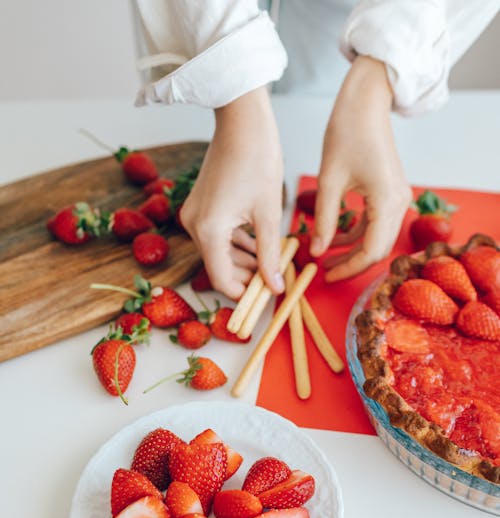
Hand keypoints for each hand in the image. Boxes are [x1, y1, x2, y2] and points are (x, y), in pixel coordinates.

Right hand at [181, 87, 283, 298]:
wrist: (241, 119)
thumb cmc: (258, 159)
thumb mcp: (269, 214)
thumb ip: (270, 256)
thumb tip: (276, 287)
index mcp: (209, 230)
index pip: (223, 280)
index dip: (245, 294)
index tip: (267, 298)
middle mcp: (194, 225)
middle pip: (220, 267)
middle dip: (248, 277)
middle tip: (277, 280)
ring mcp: (194, 215)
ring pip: (220, 253)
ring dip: (245, 261)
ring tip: (274, 263)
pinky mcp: (200, 206)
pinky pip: (218, 236)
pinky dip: (237, 244)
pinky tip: (260, 246)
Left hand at [311, 56, 411, 280]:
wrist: (367, 101)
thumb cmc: (347, 131)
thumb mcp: (328, 180)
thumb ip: (324, 220)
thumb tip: (316, 252)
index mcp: (387, 200)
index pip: (372, 250)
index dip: (349, 268)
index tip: (325, 275)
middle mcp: (399, 202)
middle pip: (378, 248)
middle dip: (351, 263)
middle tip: (324, 271)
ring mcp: (398, 197)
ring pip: (377, 238)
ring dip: (352, 249)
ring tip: (324, 257)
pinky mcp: (390, 193)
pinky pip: (375, 223)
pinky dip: (356, 233)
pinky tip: (333, 238)